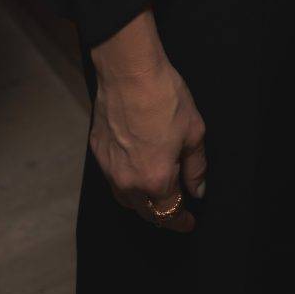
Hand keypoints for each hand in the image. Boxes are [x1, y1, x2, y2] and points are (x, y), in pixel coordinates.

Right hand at [89, 12, 207, 230]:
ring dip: (142, 201)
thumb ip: (196, 168)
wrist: (129, 71)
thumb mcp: (194, 132)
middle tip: (176, 210)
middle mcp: (128, 182)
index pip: (169, 213)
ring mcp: (109, 168)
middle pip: (146, 211)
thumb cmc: (164, 97)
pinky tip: (136, 168)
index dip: (181, 221)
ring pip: (126, 198)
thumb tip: (197, 190)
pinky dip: (126, 180)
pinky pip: (113, 177)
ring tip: (156, 193)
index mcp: (155, 180)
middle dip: (162, 214)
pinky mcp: (97, 152)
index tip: (189, 222)